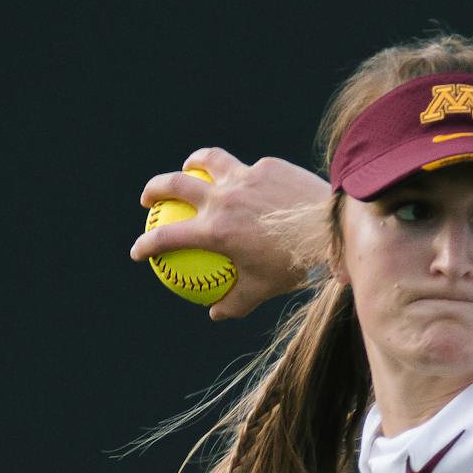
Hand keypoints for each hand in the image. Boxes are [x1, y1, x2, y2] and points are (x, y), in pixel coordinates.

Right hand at [131, 147, 331, 319]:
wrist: (334, 230)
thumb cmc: (296, 265)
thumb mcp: (263, 290)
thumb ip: (234, 302)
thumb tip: (214, 313)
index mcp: (215, 230)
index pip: (166, 238)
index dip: (145, 245)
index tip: (138, 252)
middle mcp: (224, 198)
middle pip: (174, 183)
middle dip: (154, 189)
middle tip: (149, 199)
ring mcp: (245, 177)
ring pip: (208, 160)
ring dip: (193, 162)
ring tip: (190, 168)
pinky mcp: (268, 166)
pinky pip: (249, 169)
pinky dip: (243, 175)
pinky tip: (248, 180)